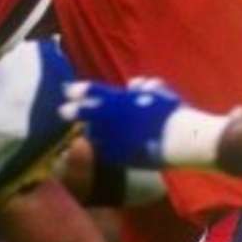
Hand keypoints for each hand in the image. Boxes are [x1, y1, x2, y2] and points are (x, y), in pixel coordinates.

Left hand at [59, 78, 182, 167]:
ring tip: (89, 127)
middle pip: (87, 114)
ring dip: (91, 128)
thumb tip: (133, 85)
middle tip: (62, 110)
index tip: (68, 90)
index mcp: (119, 101)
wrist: (180, 139)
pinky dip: (105, 145)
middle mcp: (111, 119)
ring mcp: (113, 139)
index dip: (79, 91)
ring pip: (95, 133)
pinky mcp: (119, 156)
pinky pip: (106, 149)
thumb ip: (144, 86)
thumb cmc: (171, 112)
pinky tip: (106, 143)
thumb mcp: (158, 92)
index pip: (94, 93)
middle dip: (74, 111)